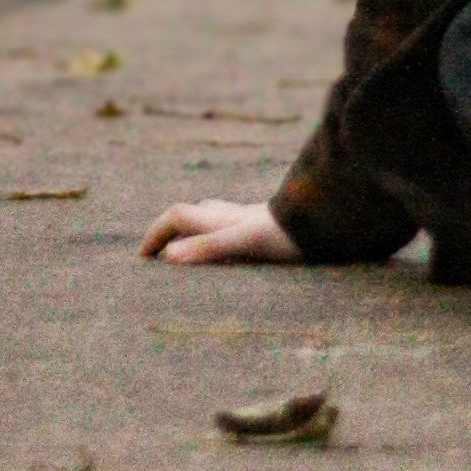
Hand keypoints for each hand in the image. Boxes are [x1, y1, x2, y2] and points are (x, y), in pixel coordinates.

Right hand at [141, 197, 300, 264]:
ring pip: (213, 218)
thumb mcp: (245, 242)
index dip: (156, 233)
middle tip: (160, 253)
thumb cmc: (287, 233)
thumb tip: (168, 256)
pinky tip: (231, 251)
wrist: (327, 221)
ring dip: (195, 231)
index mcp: (221, 218)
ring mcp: (250, 219)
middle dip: (171, 230)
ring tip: (188, 251)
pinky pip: (234, 228)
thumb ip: (208, 247)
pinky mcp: (267, 227)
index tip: (143, 257)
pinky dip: (220, 237)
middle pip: (192, 214)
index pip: (176, 216)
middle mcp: (232, 215)